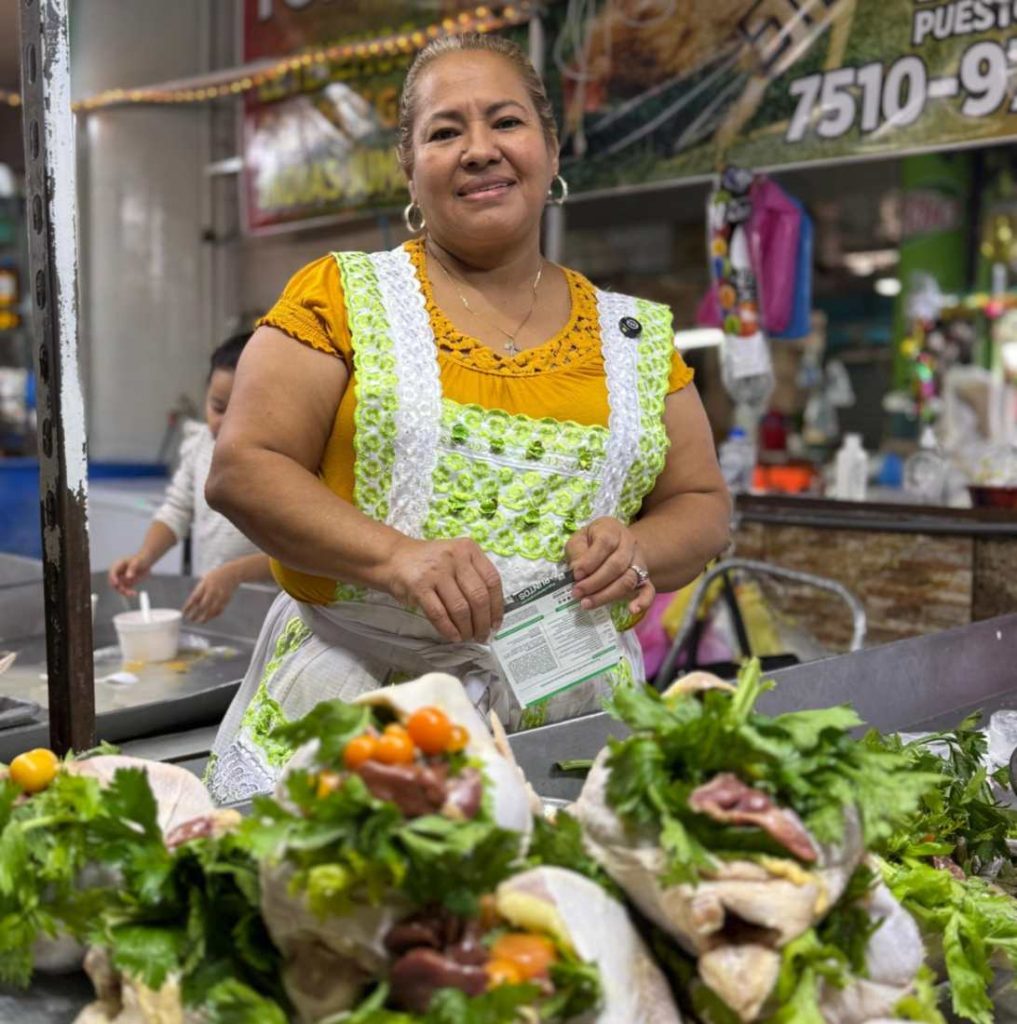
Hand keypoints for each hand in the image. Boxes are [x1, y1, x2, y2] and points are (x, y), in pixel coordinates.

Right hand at [108, 555, 150, 596]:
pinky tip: (134, 593)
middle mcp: (118, 573)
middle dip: (118, 587)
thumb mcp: (136, 562)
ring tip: (131, 593)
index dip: (113, 579)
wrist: (147, 561)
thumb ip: (132, 569)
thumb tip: (128, 577)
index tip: (117, 583)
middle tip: (124, 590)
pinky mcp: (128, 584)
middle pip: (114, 582)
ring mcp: (122, 579)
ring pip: (120, 588)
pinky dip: (129, 593)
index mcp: (117, 566)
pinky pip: (126, 590)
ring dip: (124, 592)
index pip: (112, 573)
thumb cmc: (140, 559)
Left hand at [182, 565, 238, 622]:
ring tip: (200, 621)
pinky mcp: (227, 599)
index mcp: (205, 584)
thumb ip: (199, 592)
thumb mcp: (205, 580)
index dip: (188, 607)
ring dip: (205, 617)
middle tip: (190, 619)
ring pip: (212, 610)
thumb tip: (192, 606)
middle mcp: (213, 590)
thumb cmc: (214, 577)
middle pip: (203, 605)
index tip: (184, 613)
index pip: (194, 598)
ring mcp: (221, 595)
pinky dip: (214, 615)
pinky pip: (219, 610)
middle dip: (196, 614)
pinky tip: (209, 617)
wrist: (232, 572)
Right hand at [384, 537, 503, 642]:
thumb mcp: (456, 558)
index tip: (495, 623)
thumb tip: (491, 613)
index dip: (497, 606)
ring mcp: (436, 571)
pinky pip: (439, 614)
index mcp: (468, 549)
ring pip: (460, 608)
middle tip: (482, 636)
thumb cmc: (430, 562)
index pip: (492, 580)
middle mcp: (455, 557)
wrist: (394, 557)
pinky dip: (448, 629)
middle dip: (483, 622)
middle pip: (478, 597)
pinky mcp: (419, 586)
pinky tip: (453, 637)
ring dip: (467, 628)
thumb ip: (474, 576)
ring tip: (467, 637)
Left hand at [566, 517, 655, 615]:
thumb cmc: (590, 543)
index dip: (590, 561)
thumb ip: (577, 553)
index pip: (605, 544)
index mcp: (611, 530)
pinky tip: (632, 610)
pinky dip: (643, 601)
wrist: (615, 545)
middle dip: (594, 582)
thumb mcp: (578, 540)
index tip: (575, 575)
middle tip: (577, 593)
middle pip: (617, 565)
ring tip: (587, 603)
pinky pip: (649, 590)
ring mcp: (639, 561)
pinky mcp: (644, 578)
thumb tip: (577, 572)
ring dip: (607, 595)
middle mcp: (629, 544)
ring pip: (628, 580)